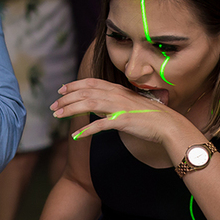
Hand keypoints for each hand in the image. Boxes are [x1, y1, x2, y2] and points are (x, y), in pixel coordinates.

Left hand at [51, 79, 176, 143]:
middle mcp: (116, 95)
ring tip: (58, 116)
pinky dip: (87, 130)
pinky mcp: (123, 120)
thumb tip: (94, 106)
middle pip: (85, 92)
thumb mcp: (126, 103)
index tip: (60, 91)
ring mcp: (119, 107)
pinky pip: (101, 125)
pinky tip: (76, 136)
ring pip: (89, 104)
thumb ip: (110, 102)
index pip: (90, 83)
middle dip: (66, 99)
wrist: (166, 123)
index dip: (74, 85)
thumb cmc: (146, 115)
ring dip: (71, 109)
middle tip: (53, 106)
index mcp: (117, 89)